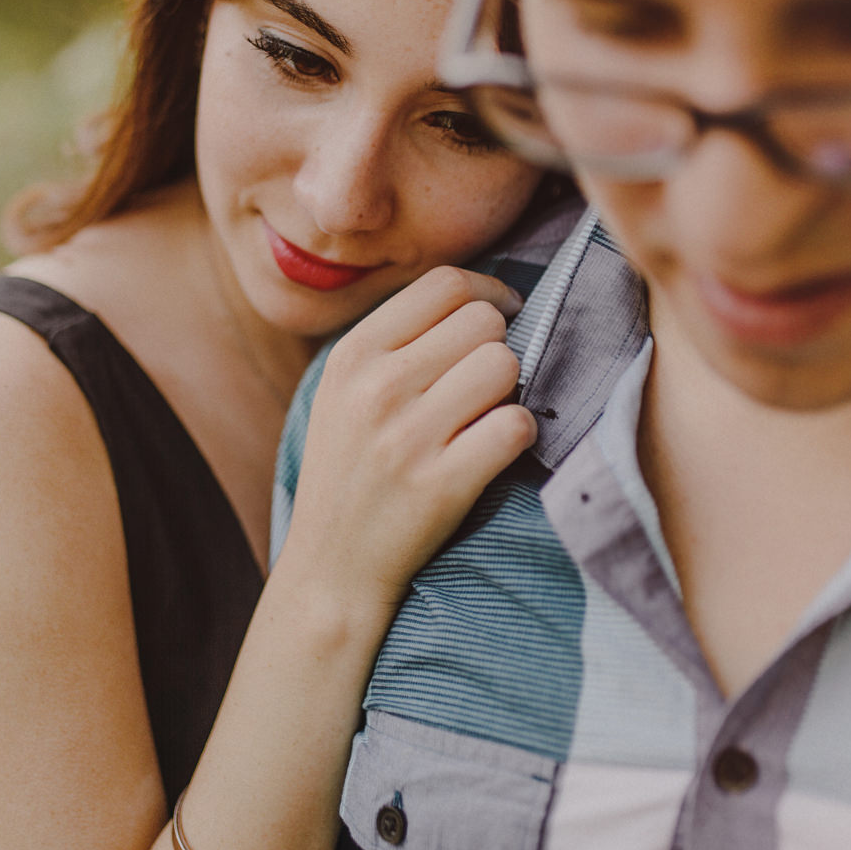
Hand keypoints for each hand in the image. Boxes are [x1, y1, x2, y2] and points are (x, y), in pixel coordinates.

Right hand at [279, 266, 535, 609]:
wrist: (332, 566)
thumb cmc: (350, 471)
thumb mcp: (344, 392)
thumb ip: (397, 340)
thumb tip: (480, 295)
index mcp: (353, 355)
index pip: (445, 284)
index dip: (489, 293)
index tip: (501, 316)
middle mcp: (376, 388)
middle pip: (484, 321)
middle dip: (497, 347)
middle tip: (483, 383)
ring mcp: (408, 438)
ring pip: (505, 366)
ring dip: (508, 391)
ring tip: (483, 417)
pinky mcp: (441, 485)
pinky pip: (516, 426)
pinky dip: (517, 436)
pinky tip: (493, 450)